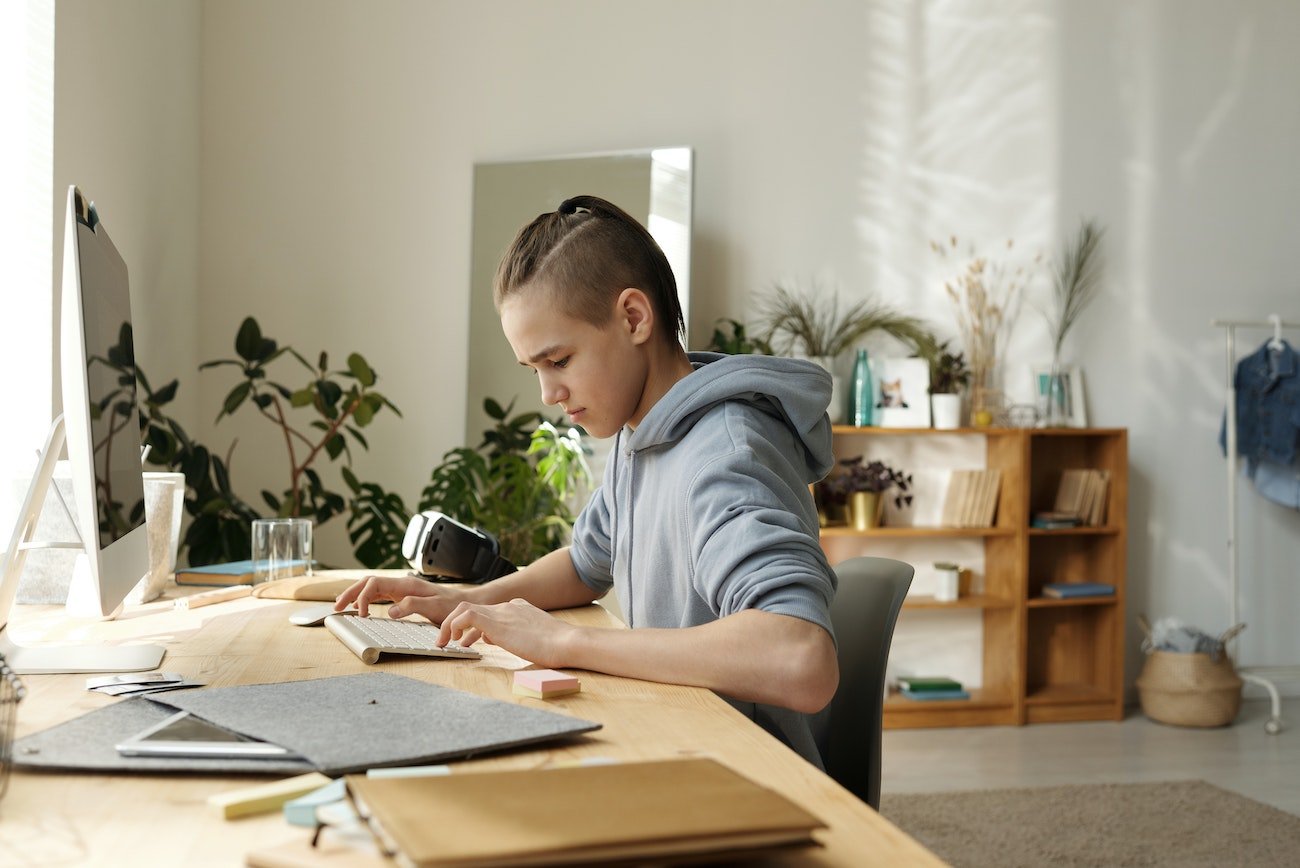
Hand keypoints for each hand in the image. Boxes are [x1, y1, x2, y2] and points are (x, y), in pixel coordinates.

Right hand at [334, 575, 463, 619]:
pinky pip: (379, 594)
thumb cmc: (452, 606)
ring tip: (342, 606)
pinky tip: (361, 607)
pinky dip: (366, 599)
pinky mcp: (403, 596)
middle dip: (350, 593)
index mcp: (406, 585)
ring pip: (372, 587)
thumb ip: (413, 606)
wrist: (464, 604)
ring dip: (356, 595)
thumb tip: (390, 611)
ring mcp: (401, 589)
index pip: (374, 584)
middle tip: (337, 607)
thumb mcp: (435, 607)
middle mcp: (401, 584)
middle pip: (368, 582)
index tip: (360, 615)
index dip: (362, 597)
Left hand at [437, 598, 577, 667]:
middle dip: (455, 622)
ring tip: (444, 642)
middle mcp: (508, 606)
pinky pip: (465, 616)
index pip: (489, 612)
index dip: (474, 626)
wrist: (566, 642)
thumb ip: (514, 635)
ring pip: (464, 609)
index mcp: (518, 608)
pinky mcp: (496, 621)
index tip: (467, 640)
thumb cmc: (557, 646)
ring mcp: (502, 612)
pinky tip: (452, 640)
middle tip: (448, 639)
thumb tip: (493, 639)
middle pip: (472, 607)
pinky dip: (453, 626)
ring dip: (448, 624)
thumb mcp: (533, 638)